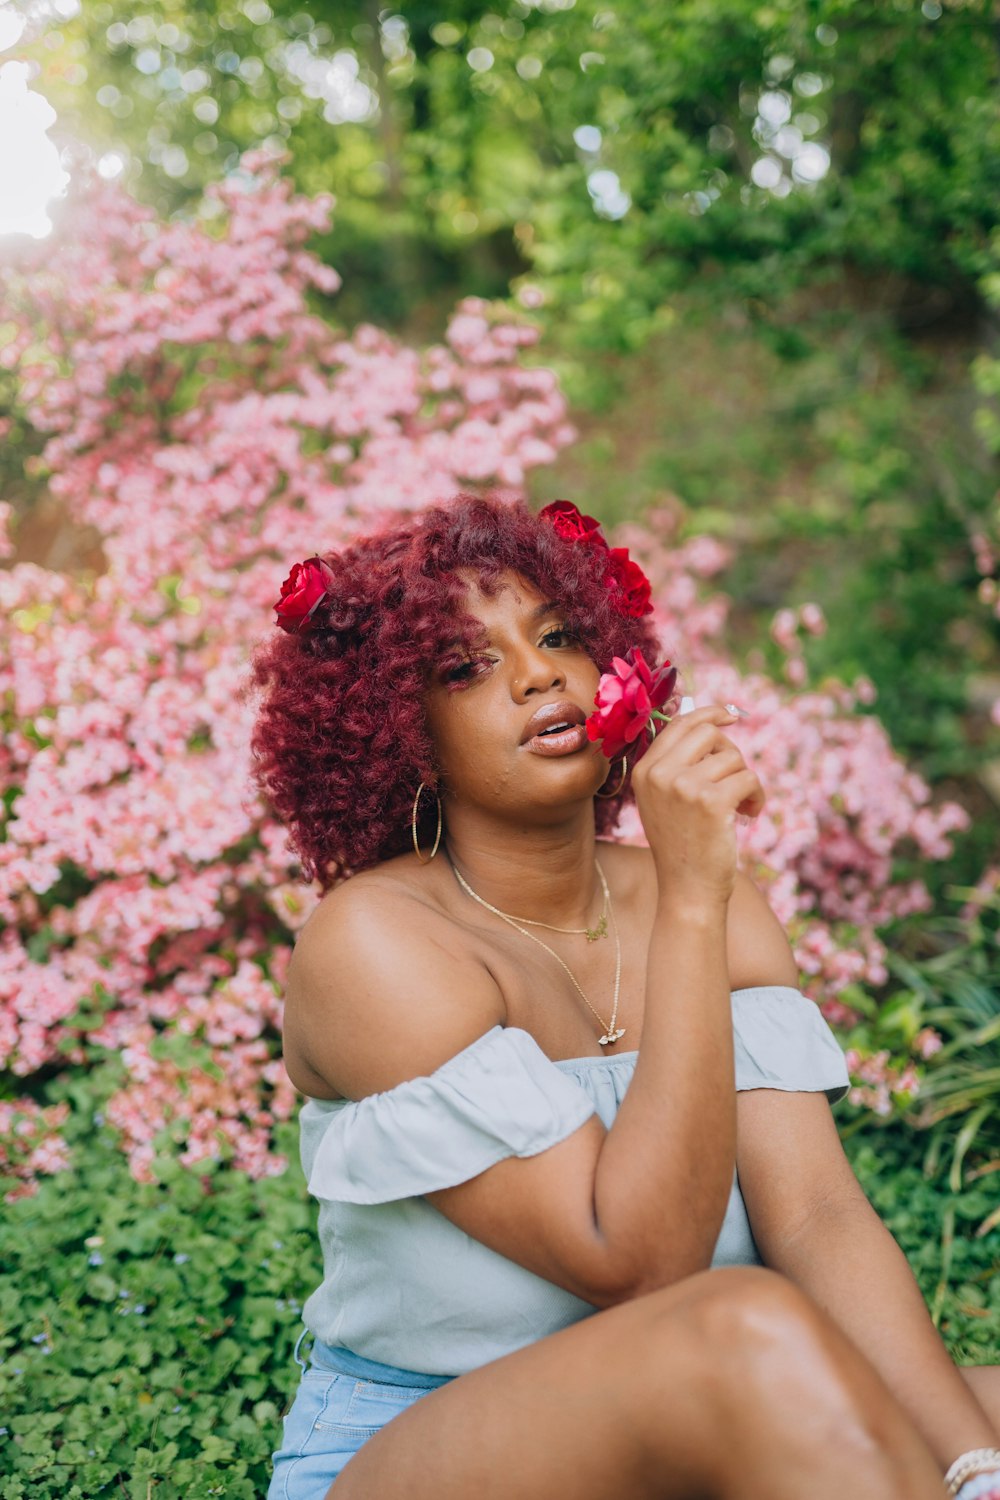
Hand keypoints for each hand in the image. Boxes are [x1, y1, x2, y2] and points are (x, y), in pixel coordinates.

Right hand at [630, 704, 765, 909]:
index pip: (680, 724)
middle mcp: (659, 774)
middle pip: (709, 732)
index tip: (732, 715)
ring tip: (741, 806)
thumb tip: (713, 721)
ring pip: (733, 757)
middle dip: (730, 753)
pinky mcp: (711, 801)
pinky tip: (749, 814)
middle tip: (735, 780)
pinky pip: (748, 778)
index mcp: (645, 771)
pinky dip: (756, 796)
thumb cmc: (683, 845)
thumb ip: (678, 763)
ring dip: (745, 780)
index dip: (710, 714)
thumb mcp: (666, 800)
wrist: (687, 889)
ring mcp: (683, 786)